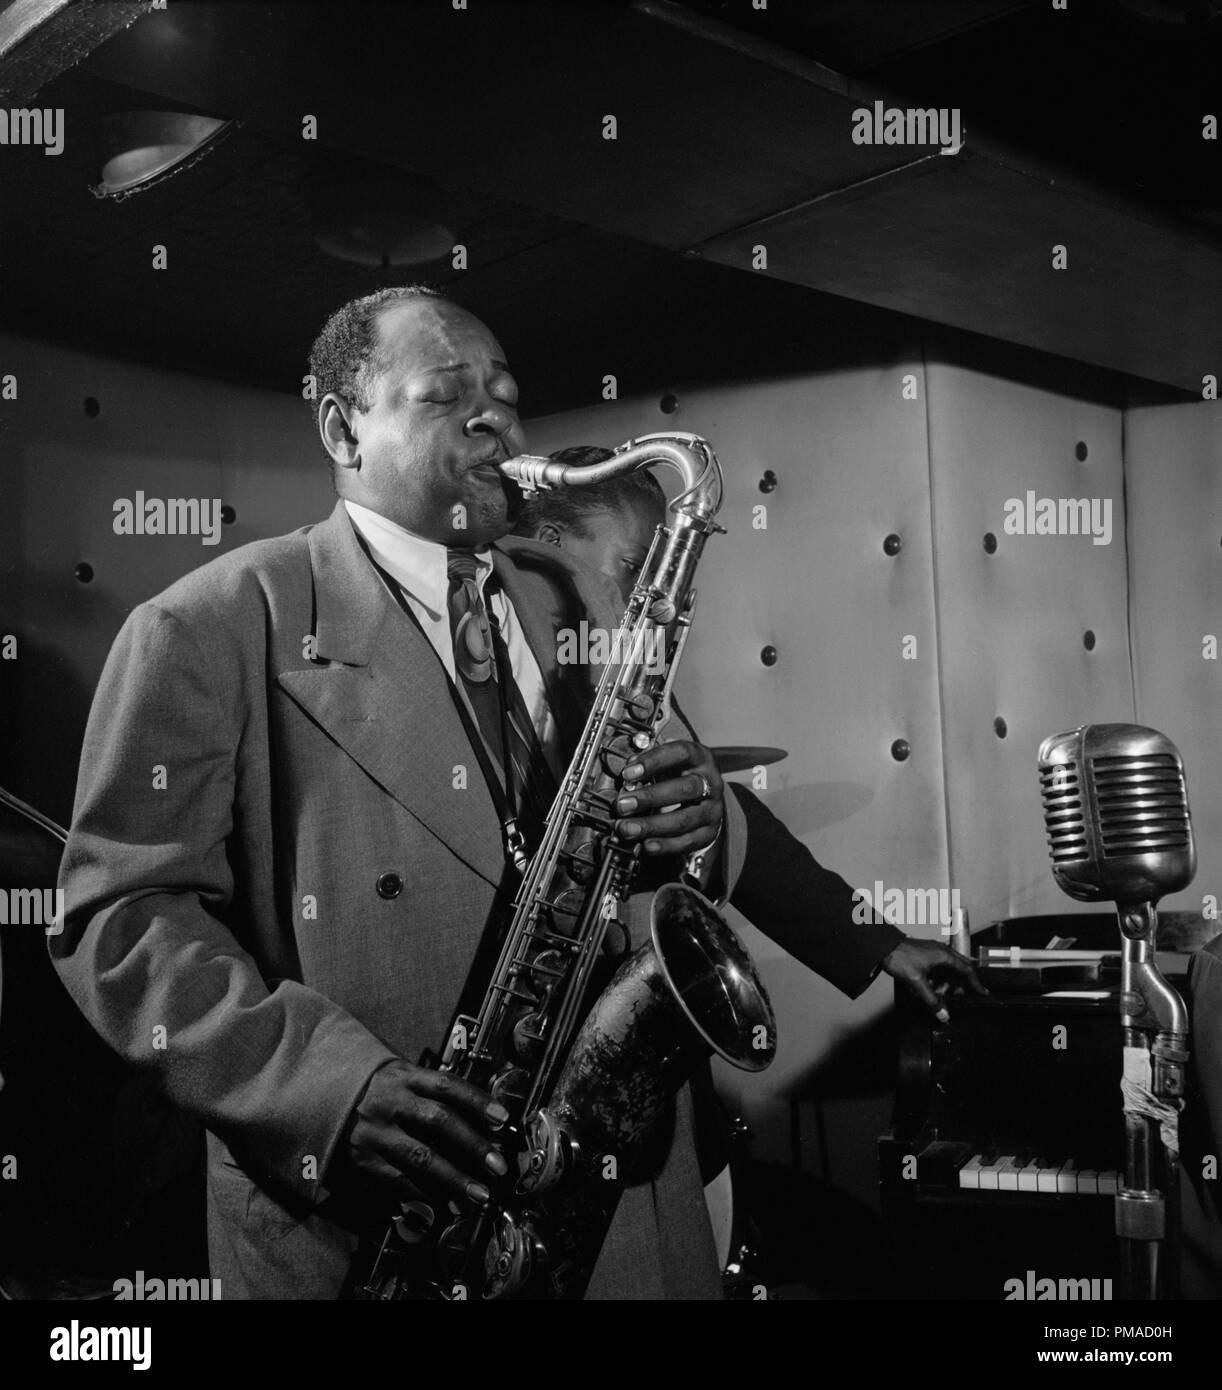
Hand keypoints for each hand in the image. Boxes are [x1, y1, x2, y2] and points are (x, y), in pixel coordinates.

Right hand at [331, 1060, 509, 1211]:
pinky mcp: (362, 1159)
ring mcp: (374, 1131)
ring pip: (420, 1157)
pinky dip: (425, 1194)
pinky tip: (446, 1204)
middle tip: (498, 1165)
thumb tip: (478, 1116)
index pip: (447, 1085)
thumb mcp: (396, 1076)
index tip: (503, 1119)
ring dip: (454, 1179)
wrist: (313, 1098)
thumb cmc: (368, 1088)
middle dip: (472, 1145)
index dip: (477, 1101)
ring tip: (479, 1195)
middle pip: (439, 1121)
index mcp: (402, 1075)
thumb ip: (429, 1091)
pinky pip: (398, 1180)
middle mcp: (389, 1101)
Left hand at [614, 739, 723, 857]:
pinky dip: (665, 845)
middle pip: (684, 789)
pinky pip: (687, 841)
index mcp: (699, 758)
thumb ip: (649, 766)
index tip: (628, 772)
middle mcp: (710, 783)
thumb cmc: (680, 774)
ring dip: (651, 825)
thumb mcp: (669, 762)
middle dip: (649, 797)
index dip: (653, 761)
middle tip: (622, 804)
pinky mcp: (708, 832)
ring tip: (627, 828)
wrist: (706, 795)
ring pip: (684, 819)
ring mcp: (712, 809)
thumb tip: (626, 774)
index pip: (680, 754)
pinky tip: (646, 844)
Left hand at [880, 939, 986, 1022]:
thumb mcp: (917, 982)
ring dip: (949, 980)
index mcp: (944, 955)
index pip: (967, 970)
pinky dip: (939, 976)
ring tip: (945, 993)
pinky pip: (939, 965)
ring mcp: (933, 949)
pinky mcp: (925, 952)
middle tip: (963, 996)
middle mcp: (941, 950)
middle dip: (963, 983)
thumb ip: (931, 1000)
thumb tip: (944, 1015)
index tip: (983, 992)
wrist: (881, 946)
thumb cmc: (899, 957)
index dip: (976, 983)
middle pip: (960, 967)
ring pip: (949, 967)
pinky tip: (932, 986)